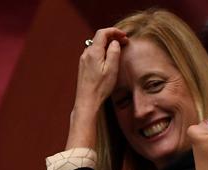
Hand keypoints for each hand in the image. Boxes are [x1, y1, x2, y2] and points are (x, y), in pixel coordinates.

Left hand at [67, 27, 127, 148]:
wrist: (87, 100)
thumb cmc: (100, 87)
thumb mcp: (112, 69)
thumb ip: (113, 52)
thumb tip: (114, 42)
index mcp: (93, 52)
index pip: (102, 33)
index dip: (114, 31)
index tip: (124, 35)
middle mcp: (86, 53)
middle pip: (99, 38)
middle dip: (112, 37)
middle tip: (124, 42)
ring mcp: (83, 60)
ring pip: (96, 45)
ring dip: (107, 44)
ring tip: (118, 49)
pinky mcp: (83, 66)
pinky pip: (93, 53)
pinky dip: (102, 51)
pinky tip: (108, 58)